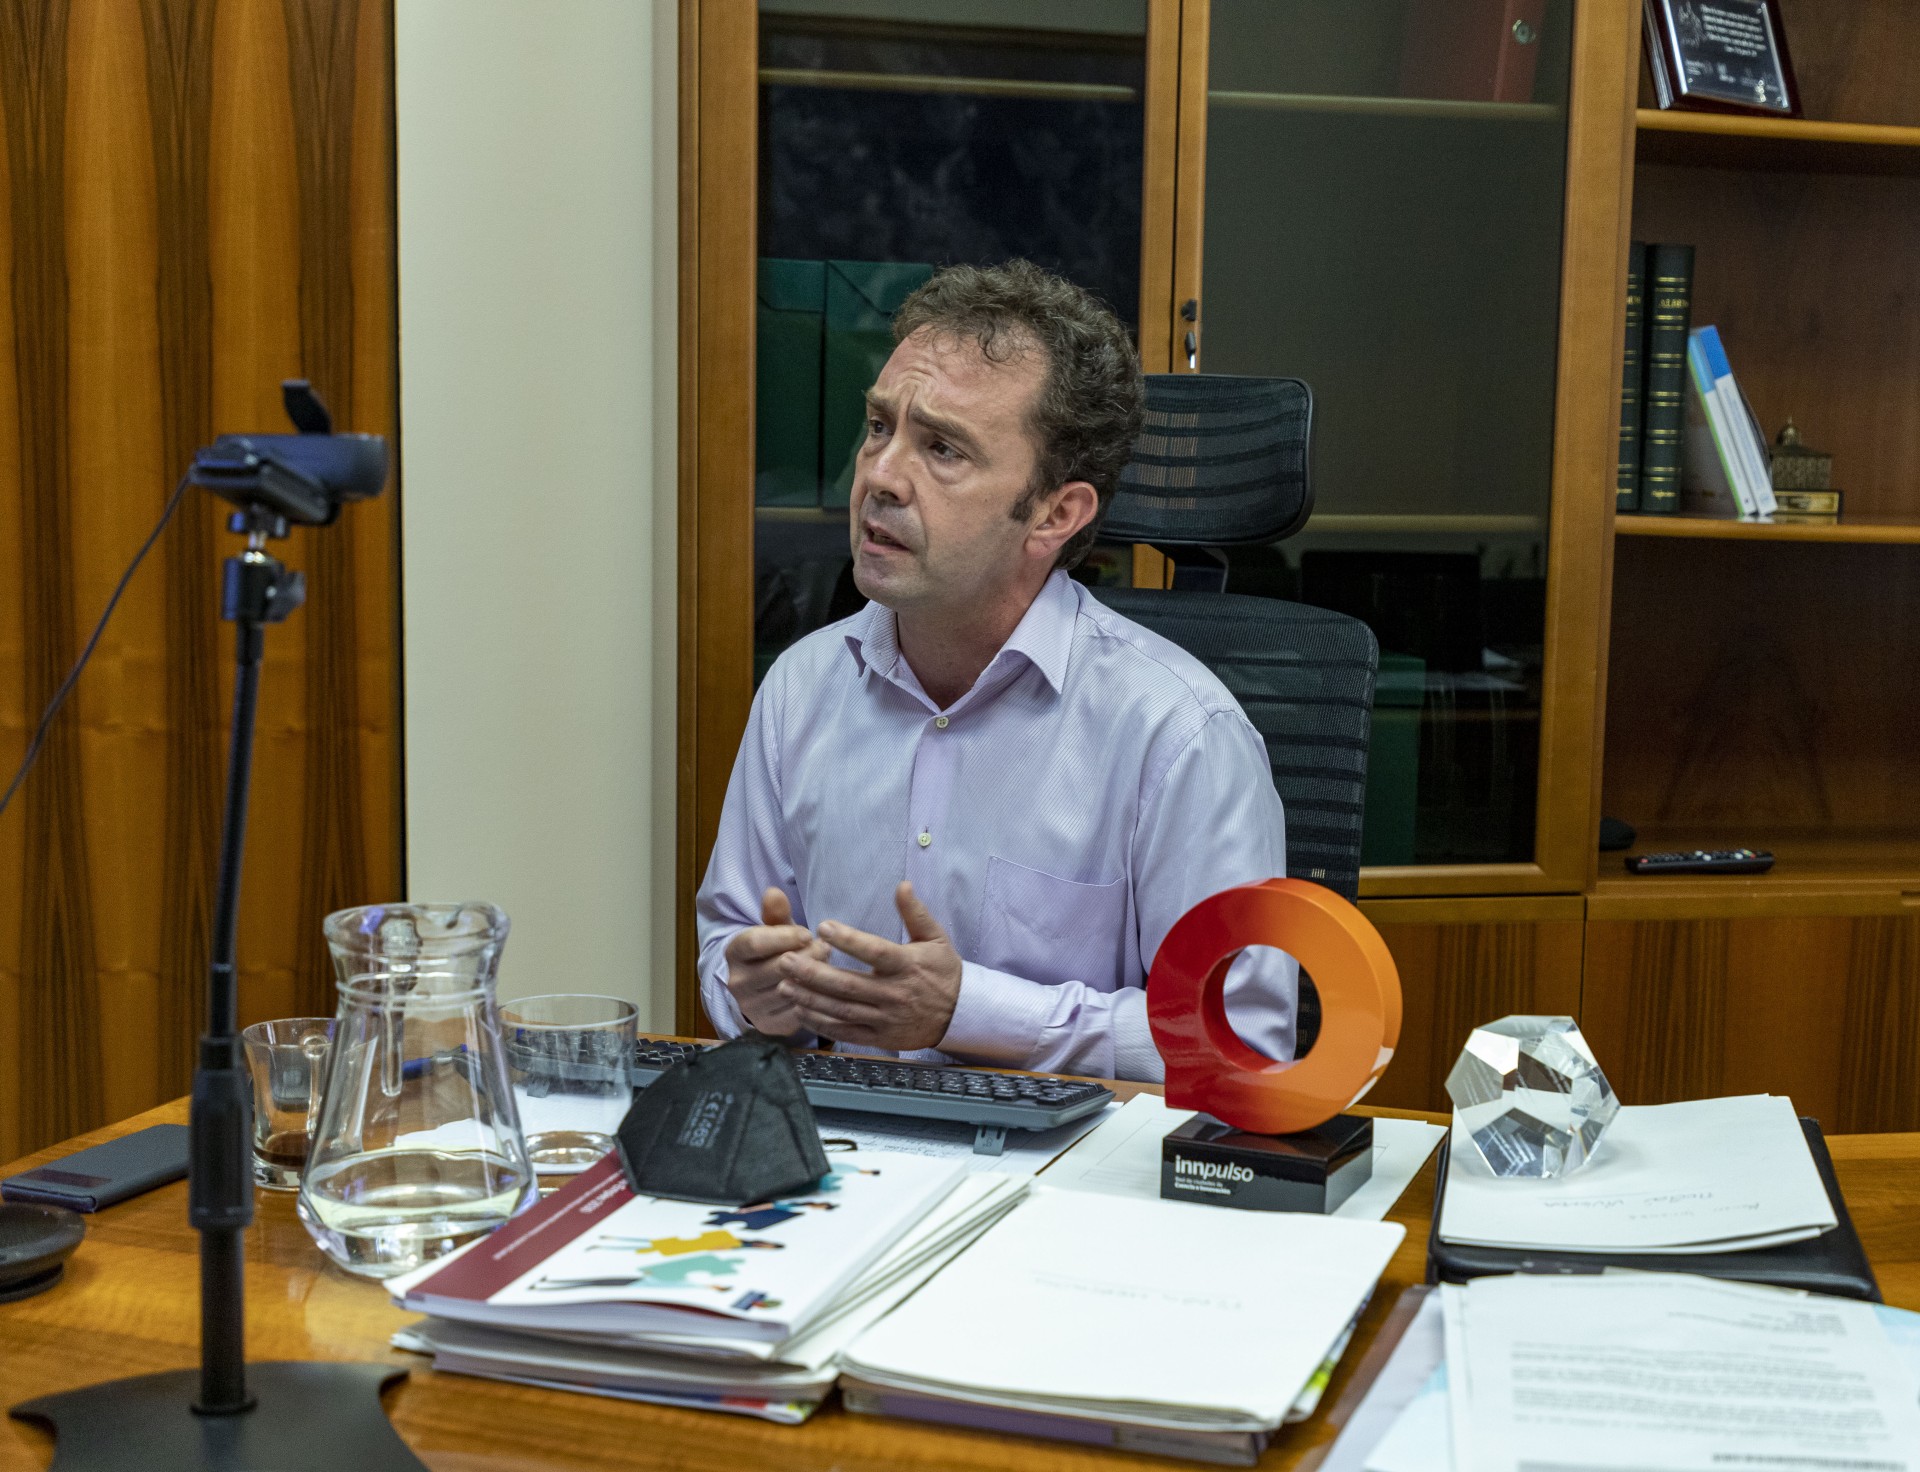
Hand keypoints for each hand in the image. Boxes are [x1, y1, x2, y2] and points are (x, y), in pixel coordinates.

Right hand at [723, 888, 828, 1034]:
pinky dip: (814, 999)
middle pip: (777, 966)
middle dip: (806, 955)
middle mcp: (737, 982)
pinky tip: (825, 988)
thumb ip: (775, 913)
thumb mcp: (774, 930)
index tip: (807, 933)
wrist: (763, 990)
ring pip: (790, 990)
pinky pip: (798, 1011)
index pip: (756, 942)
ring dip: (814, 977)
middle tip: (825, 948)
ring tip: (827, 965)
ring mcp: (751, 1007)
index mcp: (734, 953)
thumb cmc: (774, 952)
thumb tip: (774, 892)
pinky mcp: (769, 1026)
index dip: (785, 936)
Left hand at [778, 882, 962, 1050]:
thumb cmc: (944, 971)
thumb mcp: (935, 938)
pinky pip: (846, 1033)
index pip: (874, 951)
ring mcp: (886, 1018)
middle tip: (786, 960)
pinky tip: (801, 1012)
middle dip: (813, 973)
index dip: (848, 940)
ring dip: (810, 999)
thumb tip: (902, 885)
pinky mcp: (881, 1037)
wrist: (960, 1014)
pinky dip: (822, 1024)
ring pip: (842, 1010)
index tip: (823, 927)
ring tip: (784, 985)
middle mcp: (894, 993)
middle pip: (848, 984)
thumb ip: (915, 913)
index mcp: (906, 965)